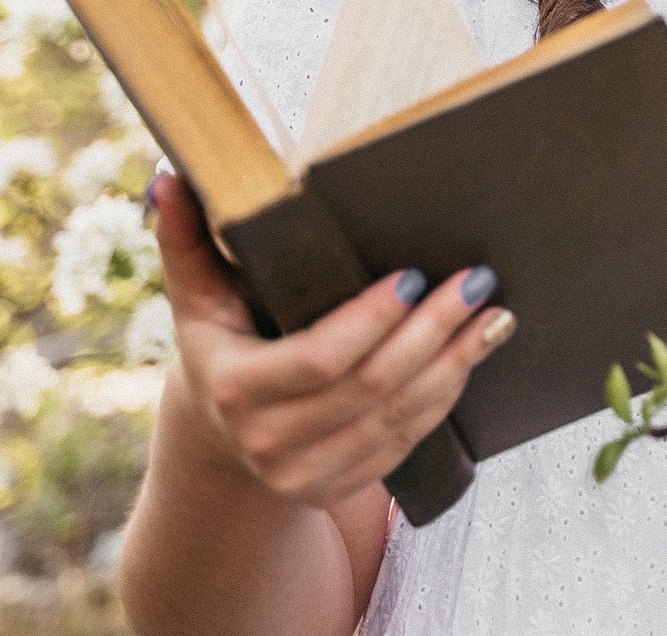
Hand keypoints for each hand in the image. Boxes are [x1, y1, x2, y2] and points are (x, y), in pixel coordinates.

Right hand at [148, 168, 516, 509]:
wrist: (217, 435)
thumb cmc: (217, 341)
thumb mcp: (195, 294)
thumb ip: (185, 237)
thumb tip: (171, 176)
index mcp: (233, 387)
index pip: (320, 356)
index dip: (372, 318)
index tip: (414, 274)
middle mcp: (267, 441)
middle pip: (371, 386)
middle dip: (433, 331)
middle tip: (477, 281)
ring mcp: (303, 475)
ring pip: (397, 418)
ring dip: (454, 363)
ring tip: (494, 315)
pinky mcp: (336, 489)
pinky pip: (405, 444)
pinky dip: (444, 398)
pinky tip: (470, 357)